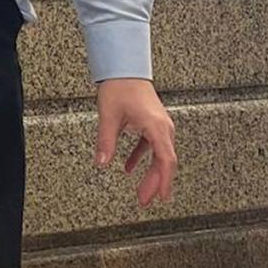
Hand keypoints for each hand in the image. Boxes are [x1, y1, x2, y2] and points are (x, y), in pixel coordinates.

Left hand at [95, 78, 176, 207]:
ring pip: (158, 155)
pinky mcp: (150, 122)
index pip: (166, 161)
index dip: (164, 181)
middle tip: (144, 200)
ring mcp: (158, 125)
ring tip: (141, 190)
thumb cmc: (121, 86)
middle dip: (155, 182)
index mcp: (156, 127)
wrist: (124, 67)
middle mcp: (162, 127)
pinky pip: (150, 146)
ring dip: (150, 173)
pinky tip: (128, 167)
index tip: (161, 197)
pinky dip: (140, 157)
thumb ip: (106, 140)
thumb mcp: (109, 116)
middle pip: (164, 161)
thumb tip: (101, 162)